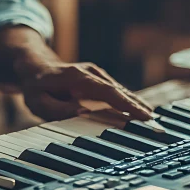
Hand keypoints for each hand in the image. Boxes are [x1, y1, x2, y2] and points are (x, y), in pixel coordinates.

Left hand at [17, 61, 153, 120]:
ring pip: (120, 90)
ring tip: (152, 120)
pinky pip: (116, 90)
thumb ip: (58, 109)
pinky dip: (128, 101)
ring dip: (136, 104)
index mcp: (78, 77)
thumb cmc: (35, 87)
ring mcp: (95, 73)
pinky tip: (139, 111)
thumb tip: (83, 113)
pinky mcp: (98, 78)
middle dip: (138, 106)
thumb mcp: (38, 102)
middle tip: (155, 123)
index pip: (108, 92)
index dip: (127, 104)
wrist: (34, 66)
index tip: (143, 115)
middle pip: (119, 90)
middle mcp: (90, 72)